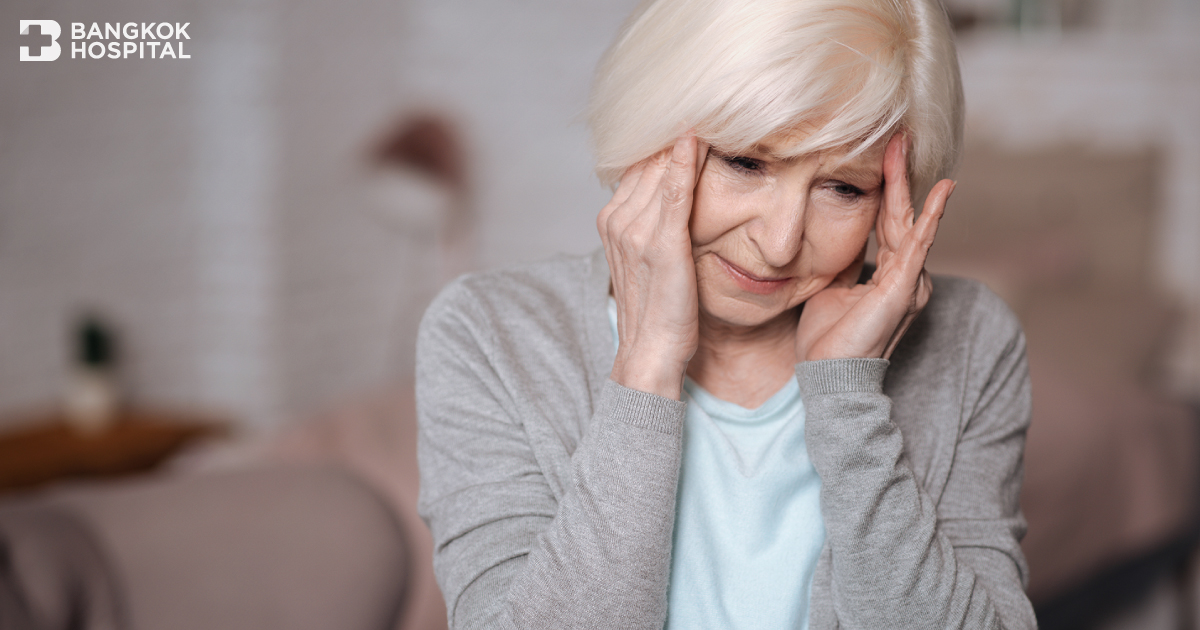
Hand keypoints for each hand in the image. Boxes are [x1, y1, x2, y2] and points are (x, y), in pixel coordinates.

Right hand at [598, 134, 707, 398]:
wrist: (650, 352)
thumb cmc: (658, 311)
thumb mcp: (650, 259)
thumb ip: (655, 222)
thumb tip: (677, 193)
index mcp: (612, 220)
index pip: (639, 164)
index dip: (666, 142)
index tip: (694, 116)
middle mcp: (617, 220)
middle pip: (648, 160)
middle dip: (675, 133)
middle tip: (709, 102)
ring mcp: (635, 230)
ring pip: (660, 169)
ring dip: (685, 140)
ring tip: (714, 111)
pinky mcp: (661, 243)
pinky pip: (674, 192)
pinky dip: (684, 163)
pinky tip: (698, 139)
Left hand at [795, 133, 953, 361]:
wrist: (828, 376)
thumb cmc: (827, 339)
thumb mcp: (830, 288)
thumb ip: (840, 262)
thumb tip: (833, 237)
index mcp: (888, 275)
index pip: (888, 222)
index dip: (886, 189)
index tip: (883, 154)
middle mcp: (905, 275)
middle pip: (901, 216)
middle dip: (897, 176)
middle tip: (896, 138)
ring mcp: (908, 282)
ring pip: (909, 224)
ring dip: (907, 186)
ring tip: (904, 150)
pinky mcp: (904, 290)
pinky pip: (918, 246)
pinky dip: (929, 218)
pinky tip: (940, 193)